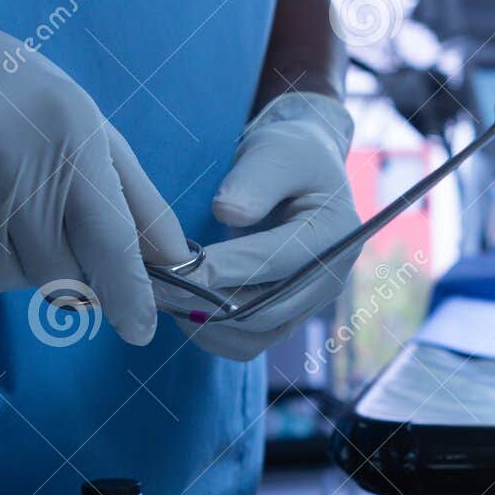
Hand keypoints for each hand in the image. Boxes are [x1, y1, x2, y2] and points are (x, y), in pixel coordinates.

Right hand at [0, 0, 188, 344]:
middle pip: (55, 272)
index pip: (108, 238)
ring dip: (11, 269)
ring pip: (0, 281)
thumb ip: (138, 202)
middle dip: (62, 270)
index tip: (138, 329)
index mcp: (69, 134)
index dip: (127, 293)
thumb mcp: (94, 133)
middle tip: (45, 227)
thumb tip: (177, 267)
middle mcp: (6, 152)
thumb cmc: (25, 105)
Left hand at [176, 91, 359, 360]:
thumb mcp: (275, 150)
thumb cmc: (289, 155)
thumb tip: (228, 213)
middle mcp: (329, 280)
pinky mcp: (287, 317)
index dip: (229, 268)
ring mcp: (308, 304)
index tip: (180, 265)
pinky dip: (212, 335)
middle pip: (267, 311)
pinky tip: (182, 310)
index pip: (279, 261)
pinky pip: (249, 344)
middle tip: (158, 287)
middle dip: (210, 301)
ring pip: (255, 336)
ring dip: (207, 324)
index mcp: (336, 236)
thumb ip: (255, 179)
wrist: (303, 172)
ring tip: (165, 298)